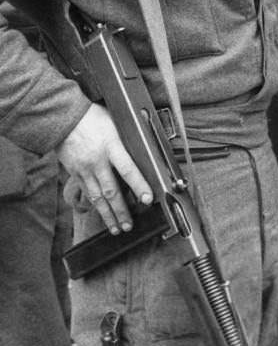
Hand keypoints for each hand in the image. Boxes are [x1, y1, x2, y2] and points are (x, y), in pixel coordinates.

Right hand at [57, 103, 152, 233]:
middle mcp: (97, 161)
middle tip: (129, 226)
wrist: (64, 117)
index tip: (147, 199)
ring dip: (108, 215)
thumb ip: (128, 139)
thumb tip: (145, 150)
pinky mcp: (75, 173)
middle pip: (111, 191)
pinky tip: (101, 214)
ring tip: (116, 228)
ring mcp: (84, 169)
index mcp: (111, 146)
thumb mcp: (116, 123)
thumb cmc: (93, 117)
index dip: (138, 185)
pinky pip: (86, 192)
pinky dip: (95, 205)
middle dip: (121, 211)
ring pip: (97, 197)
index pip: (127, 169)